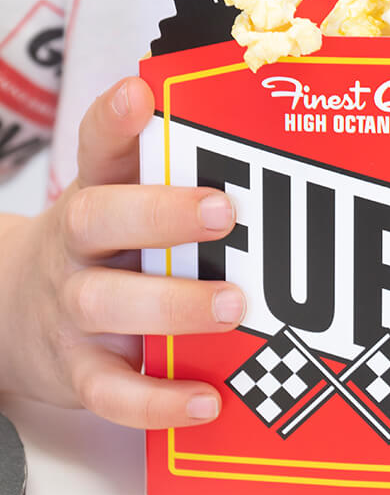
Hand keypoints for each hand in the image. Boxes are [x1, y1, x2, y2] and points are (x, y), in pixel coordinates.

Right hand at [0, 77, 245, 428]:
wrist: (13, 316)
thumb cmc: (99, 253)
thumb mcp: (118, 208)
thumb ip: (169, 183)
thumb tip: (259, 152)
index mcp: (93, 198)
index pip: (96, 150)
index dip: (113, 121)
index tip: (139, 94)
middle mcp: (75, 249)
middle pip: (97, 220)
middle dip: (158, 214)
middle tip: (221, 211)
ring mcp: (69, 311)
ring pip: (105, 303)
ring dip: (171, 304)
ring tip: (231, 305)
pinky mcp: (75, 371)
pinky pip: (110, 391)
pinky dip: (156, 400)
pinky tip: (205, 399)